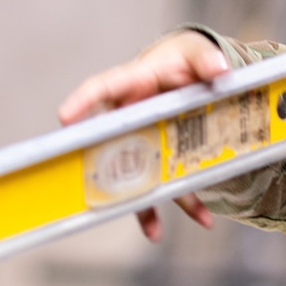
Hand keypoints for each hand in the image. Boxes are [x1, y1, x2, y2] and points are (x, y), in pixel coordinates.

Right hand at [57, 31, 226, 241]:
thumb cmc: (185, 60)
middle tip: (94, 186)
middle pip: (112, 143)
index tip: (64, 116)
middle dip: (104, 168)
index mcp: (134, 83)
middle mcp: (132, 116)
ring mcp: (146, 140)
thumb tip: (221, 69)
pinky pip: (170, 182)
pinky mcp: (165, 156)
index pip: (101, 88)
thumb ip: (207, 60)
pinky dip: (188, 203)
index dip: (82, 102)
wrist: (196, 74)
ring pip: (138, 175)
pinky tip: (204, 219)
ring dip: (146, 205)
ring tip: (153, 232)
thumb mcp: (197, 53)